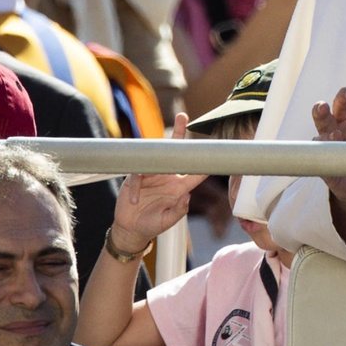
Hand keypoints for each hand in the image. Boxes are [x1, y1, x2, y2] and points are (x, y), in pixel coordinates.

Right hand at [112, 114, 205, 249]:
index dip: (204, 162)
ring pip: (154, 156)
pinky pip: (137, 175)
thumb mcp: (167, 221)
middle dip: (179, 133)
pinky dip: (136, 187)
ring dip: (156, 148)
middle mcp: (166, 177)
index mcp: (179, 187)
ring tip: (157, 140)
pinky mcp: (135, 178)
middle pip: (174, 153)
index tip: (214, 151)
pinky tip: (134, 200)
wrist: (131, 229)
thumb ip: (178, 211)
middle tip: (183, 117)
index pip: (194, 172)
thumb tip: (186, 197)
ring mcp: (150, 175)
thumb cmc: (152, 224)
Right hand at [310, 87, 345, 212]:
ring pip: (318, 138)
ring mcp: (326, 150)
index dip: (344, 97)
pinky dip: (325, 158)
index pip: (342, 104)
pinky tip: (331, 154)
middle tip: (324, 107)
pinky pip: (322, 162)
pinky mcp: (326, 168)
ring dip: (324, 135)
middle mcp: (333, 131)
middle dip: (320, 110)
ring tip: (335, 134)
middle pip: (322, 117)